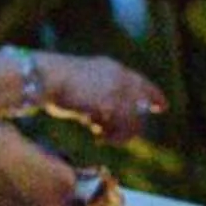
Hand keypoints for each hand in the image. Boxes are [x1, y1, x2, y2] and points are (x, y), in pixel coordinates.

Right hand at [38, 54, 167, 140]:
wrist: (43, 78)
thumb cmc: (51, 83)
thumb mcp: (80, 86)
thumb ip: (97, 97)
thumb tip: (102, 116)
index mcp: (111, 68)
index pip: (140, 82)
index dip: (153, 95)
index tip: (162, 106)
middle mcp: (119, 76)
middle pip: (140, 103)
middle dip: (134, 122)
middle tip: (123, 138)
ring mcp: (116, 89)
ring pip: (132, 120)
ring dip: (117, 133)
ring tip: (101, 137)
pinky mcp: (111, 104)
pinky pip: (120, 127)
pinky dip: (109, 135)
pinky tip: (96, 135)